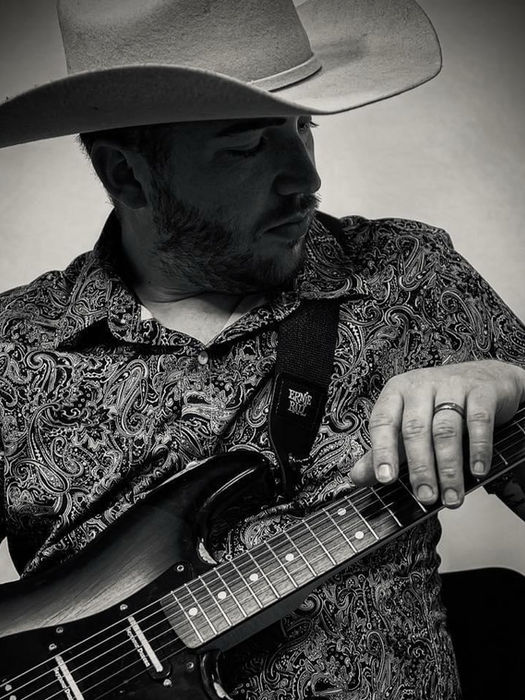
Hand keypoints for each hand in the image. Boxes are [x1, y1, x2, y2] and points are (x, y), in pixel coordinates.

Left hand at [350, 360, 524, 507]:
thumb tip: (357, 477)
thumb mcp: (407, 423)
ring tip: (451, 495)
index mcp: (396, 392)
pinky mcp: (481, 391)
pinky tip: (477, 471)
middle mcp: (421, 385)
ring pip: (446, 429)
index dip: (382, 451)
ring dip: (448, 468)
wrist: (486, 376)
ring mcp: (452, 385)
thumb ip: (384, 450)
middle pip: (415, 429)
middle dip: (420, 468)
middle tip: (425, 497)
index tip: (385, 479)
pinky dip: (478, 449)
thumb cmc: (439, 405)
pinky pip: (478, 421)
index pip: (383, 422)